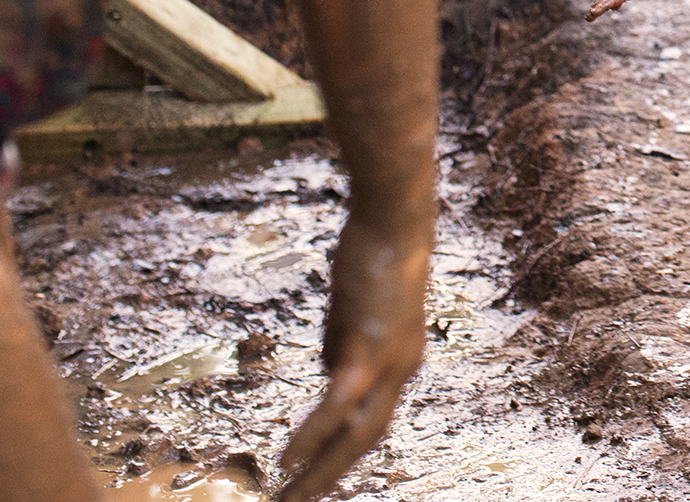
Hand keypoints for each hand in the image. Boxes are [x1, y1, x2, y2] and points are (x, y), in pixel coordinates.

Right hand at [277, 209, 431, 500]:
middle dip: (334, 477)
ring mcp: (389, 362)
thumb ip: (344, 341)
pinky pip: (336, 405)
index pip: (374, 419)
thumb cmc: (378, 249)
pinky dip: (311, 437)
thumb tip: (328, 369)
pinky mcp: (367, 348)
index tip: (320, 475)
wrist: (397, 217)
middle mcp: (403, 369)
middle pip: (369, 441)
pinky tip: (286, 461)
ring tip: (289, 499)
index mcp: (403, 360)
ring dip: (321, 472)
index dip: (347, 450)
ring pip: (355, 435)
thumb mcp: (358, 306)